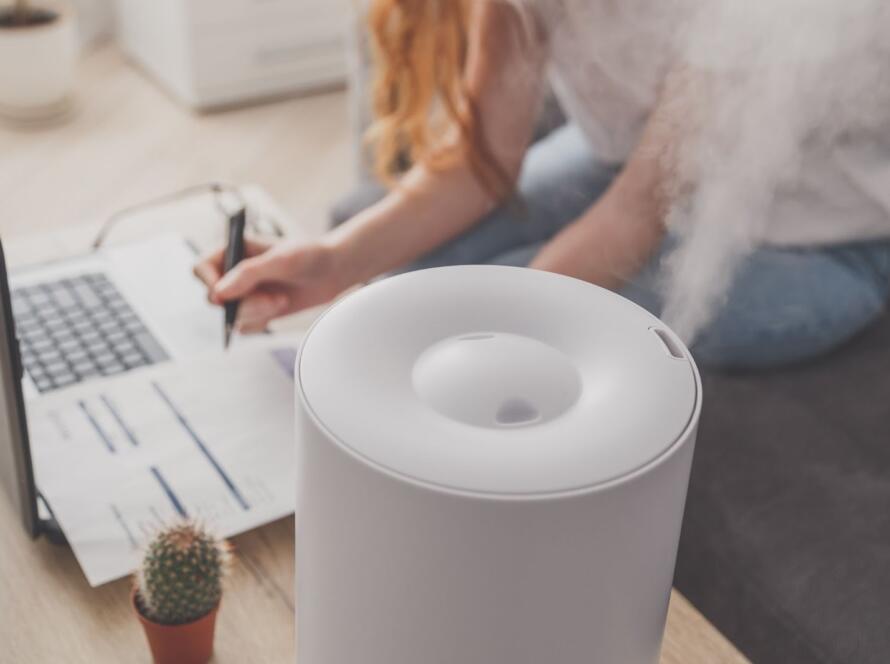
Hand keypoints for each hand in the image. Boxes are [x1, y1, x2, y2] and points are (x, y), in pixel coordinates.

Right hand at [193, 238, 347, 332]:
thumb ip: (248, 274)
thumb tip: (218, 294)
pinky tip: (280, 307)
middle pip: (216, 298)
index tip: (227, 296)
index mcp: (233, 250)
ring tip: (282, 300)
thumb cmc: (308, 256)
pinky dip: (262, 321)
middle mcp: (233, 272)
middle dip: (245, 303)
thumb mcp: (280, 260)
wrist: (332, 271)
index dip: (210, 283)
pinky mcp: (255, 310)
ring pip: (232, 316)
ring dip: (258, 312)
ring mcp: (244, 293)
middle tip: (275, 300)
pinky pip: (245, 327)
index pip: (201, 268)